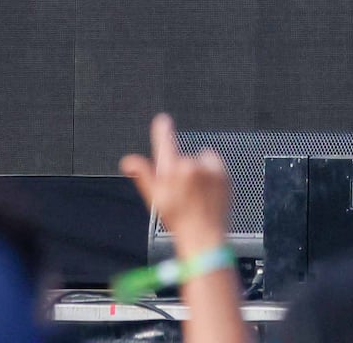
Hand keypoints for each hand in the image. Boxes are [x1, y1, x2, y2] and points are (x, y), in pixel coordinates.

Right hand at [120, 113, 230, 254]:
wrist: (204, 234)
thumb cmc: (178, 219)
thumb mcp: (155, 198)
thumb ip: (143, 175)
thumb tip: (129, 161)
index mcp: (170, 171)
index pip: (165, 144)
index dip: (162, 130)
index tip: (162, 119)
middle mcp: (190, 166)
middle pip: (182, 159)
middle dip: (180, 170)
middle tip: (182, 192)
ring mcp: (208, 169)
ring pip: (199, 160)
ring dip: (197, 170)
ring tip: (196, 193)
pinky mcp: (223, 172)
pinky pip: (214, 163)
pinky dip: (211, 170)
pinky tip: (208, 188)